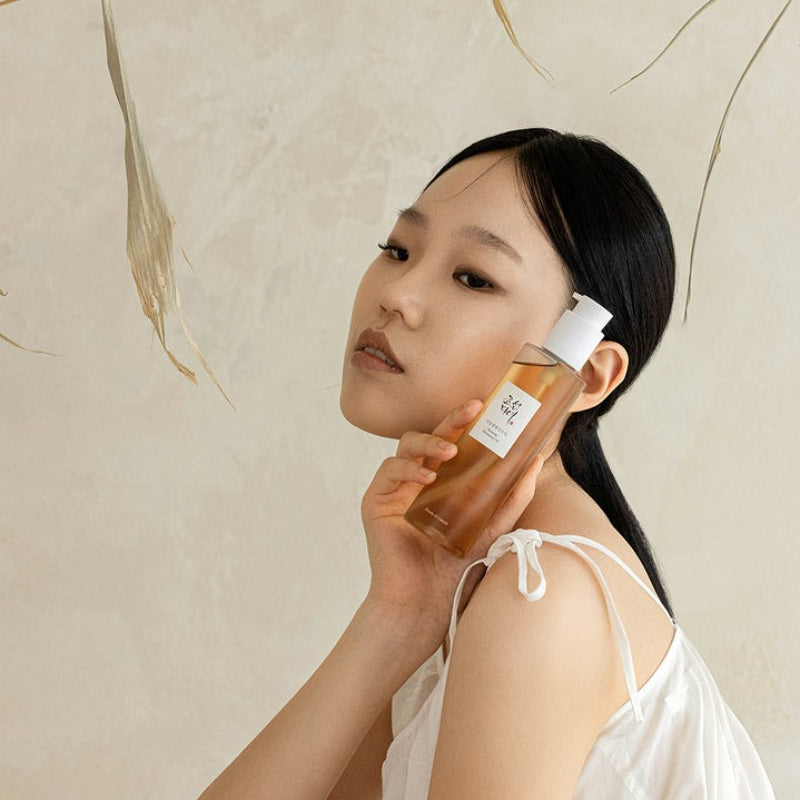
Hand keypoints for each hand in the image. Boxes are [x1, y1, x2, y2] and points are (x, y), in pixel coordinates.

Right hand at [360, 399, 545, 664]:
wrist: (425, 604)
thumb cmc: (454, 569)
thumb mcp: (491, 528)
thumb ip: (511, 498)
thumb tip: (534, 462)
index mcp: (442, 482)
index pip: (452, 442)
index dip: (466, 423)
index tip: (487, 406)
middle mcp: (417, 480)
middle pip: (430, 436)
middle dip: (451, 420)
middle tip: (473, 409)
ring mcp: (396, 490)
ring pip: (407, 447)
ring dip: (429, 442)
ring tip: (450, 452)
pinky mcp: (377, 502)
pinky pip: (388, 471)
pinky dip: (408, 469)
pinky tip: (427, 478)